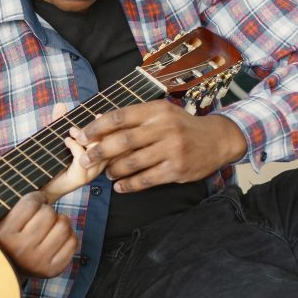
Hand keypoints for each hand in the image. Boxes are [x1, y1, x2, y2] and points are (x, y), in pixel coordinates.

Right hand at [0, 159, 77, 278]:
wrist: (2, 268)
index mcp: (4, 232)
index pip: (31, 202)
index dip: (35, 197)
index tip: (31, 202)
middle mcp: (21, 249)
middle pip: (50, 213)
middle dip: (46, 210)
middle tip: (39, 214)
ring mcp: (38, 261)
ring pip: (64, 225)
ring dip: (59, 221)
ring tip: (47, 225)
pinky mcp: (53, 270)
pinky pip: (73, 242)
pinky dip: (68, 236)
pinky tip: (54, 237)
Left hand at [42, 103, 107, 201]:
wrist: (42, 185)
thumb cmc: (52, 162)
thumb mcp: (57, 138)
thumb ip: (59, 121)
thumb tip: (60, 104)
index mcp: (99, 155)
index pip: (111, 138)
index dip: (108, 126)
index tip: (98, 115)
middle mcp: (99, 164)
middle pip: (107, 143)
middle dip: (94, 130)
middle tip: (75, 127)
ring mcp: (91, 172)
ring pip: (97, 149)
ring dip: (83, 137)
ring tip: (70, 134)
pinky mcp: (82, 176)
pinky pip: (83, 156)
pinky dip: (74, 145)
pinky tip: (66, 142)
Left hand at [73, 100, 247, 192]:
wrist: (217, 140)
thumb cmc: (180, 126)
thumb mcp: (160, 114)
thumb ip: (132, 119)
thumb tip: (96, 122)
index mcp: (155, 110)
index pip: (119, 117)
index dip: (96, 127)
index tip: (80, 135)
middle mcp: (163, 128)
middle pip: (122, 141)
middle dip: (98, 152)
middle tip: (84, 161)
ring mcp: (171, 149)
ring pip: (132, 163)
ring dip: (113, 171)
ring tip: (107, 174)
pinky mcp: (176, 169)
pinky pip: (145, 180)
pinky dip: (129, 185)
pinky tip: (120, 187)